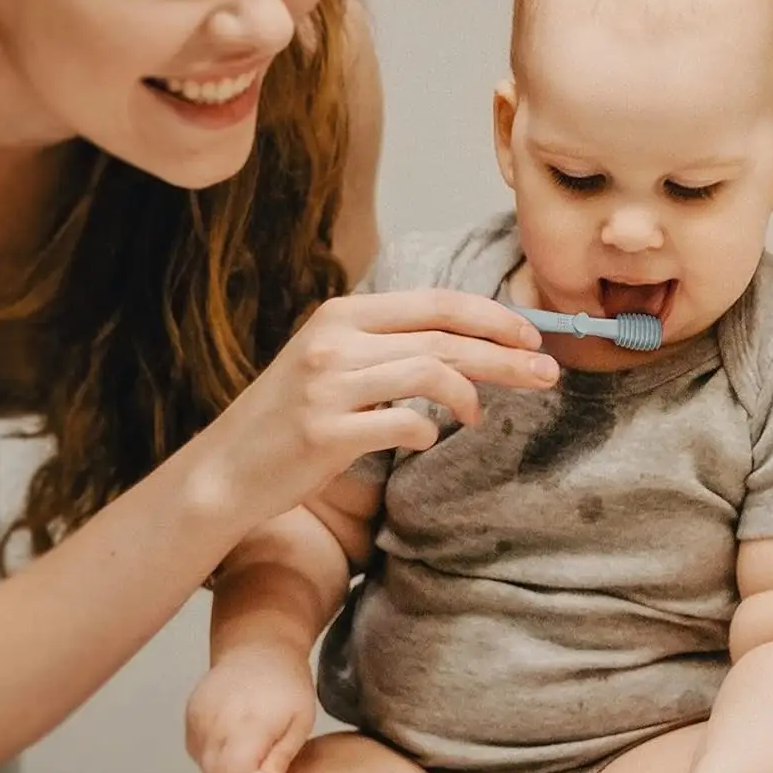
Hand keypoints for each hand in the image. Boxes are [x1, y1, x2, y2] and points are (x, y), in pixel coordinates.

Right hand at [185, 646, 316, 772]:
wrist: (258, 648)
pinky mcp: (189, 715)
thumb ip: (281, 759)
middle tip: (260, 771)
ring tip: (250, 746)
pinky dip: (214, 754)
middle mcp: (217, 721)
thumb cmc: (288, 687)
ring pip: (204, 767)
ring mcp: (198, 717)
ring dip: (225, 769)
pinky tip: (233, 735)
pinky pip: (197, 752)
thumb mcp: (300, 723)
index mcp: (250, 723)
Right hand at [225, 290, 557, 522]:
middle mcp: (335, 341)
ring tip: (480, 415)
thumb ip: (384, 346)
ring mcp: (329, 386)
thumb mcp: (329, 362)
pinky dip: (430, 430)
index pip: (435, 302)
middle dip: (505, 354)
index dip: (491, 315)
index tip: (531, 334)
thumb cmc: (288, 420)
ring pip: (432, 372)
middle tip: (546, 372)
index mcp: (341, 315)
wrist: (225, 470)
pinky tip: (430, 438)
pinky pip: (405, 423)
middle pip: (444, 336)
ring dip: (472, 395)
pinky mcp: (326, 432)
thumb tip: (463, 344)